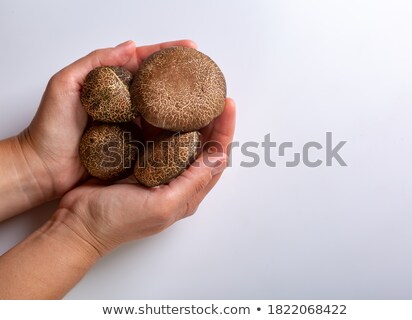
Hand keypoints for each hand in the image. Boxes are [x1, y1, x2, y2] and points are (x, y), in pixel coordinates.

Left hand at [18, 39, 196, 199]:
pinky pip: (159, 137)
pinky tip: (192, 129)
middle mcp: (126, 103)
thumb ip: (94, 63)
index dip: (168, 53)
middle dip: (184, 79)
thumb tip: (130, 46)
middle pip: (160, 86)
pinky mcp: (134, 146)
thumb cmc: (49, 127)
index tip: (192, 48)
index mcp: (112, 83)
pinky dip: (176, 132)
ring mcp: (131, 125)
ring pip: (164, 111)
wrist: (44, 167)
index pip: (145, 62)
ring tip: (206, 101)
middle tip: (206, 75)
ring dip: (185, 106)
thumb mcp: (65, 85)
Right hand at [57, 98, 235, 254]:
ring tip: (191, 94)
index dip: (224, 130)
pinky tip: (162, 106)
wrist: (77, 224)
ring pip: (181, 138)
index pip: (216, 157)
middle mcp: (177, 180)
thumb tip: (220, 157)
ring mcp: (158, 170)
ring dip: (189, 117)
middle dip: (211, 119)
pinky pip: (157, 137)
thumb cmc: (116, 221)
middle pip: (203, 145)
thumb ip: (192, 182)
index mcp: (188, 192)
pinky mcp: (139, 160)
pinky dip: (163, 121)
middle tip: (211, 93)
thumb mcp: (161, 205)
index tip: (227, 105)